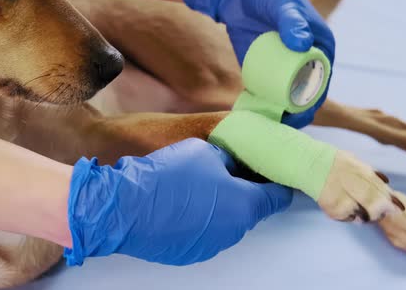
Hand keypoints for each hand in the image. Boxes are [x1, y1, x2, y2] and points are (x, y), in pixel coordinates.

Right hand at [64, 138, 292, 265]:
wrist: (126, 207)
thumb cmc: (167, 178)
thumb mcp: (205, 152)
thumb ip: (228, 159)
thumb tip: (233, 163)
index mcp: (245, 205)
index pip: (278, 197)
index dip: (279, 182)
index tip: (276, 174)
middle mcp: (233, 231)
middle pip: (249, 209)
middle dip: (243, 191)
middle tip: (227, 171)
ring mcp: (211, 245)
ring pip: (225, 221)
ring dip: (219, 206)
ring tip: (195, 187)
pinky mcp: (189, 252)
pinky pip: (203, 232)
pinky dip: (198, 220)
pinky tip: (179, 204)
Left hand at [182, 0, 334, 127]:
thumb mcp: (281, 2)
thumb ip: (291, 19)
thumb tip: (302, 44)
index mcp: (322, 46)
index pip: (323, 82)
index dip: (313, 104)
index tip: (300, 118)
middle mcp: (305, 60)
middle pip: (304, 96)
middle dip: (295, 116)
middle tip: (278, 129)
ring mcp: (283, 66)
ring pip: (285, 98)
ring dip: (277, 115)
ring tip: (263, 129)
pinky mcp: (263, 68)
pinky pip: (265, 92)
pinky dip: (260, 106)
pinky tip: (251, 119)